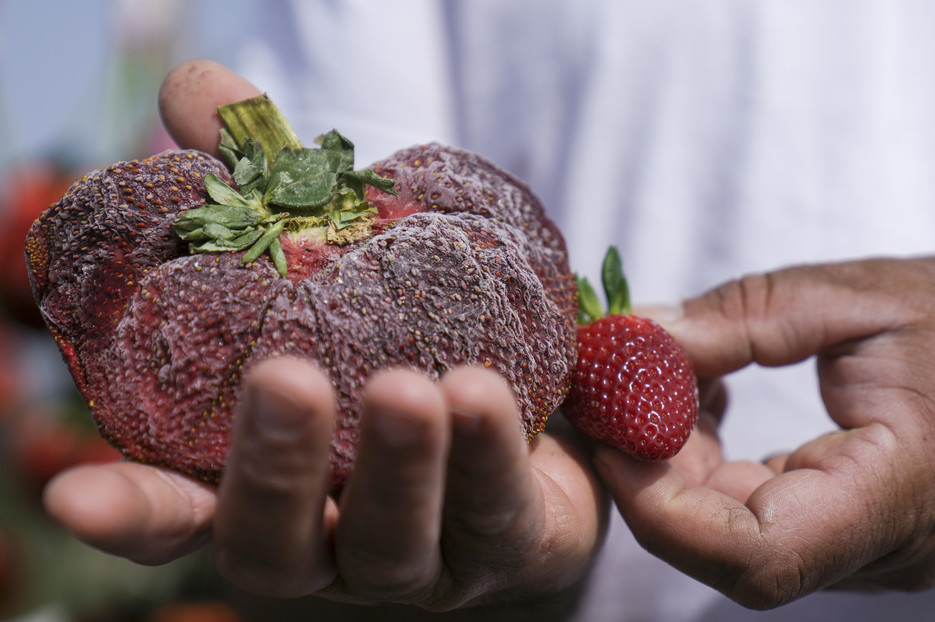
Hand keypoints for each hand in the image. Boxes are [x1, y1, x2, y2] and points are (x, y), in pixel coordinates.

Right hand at [42, 60, 605, 617]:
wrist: (537, 406)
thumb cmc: (409, 336)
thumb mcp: (336, 266)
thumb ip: (267, 191)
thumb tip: (200, 90)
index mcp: (269, 488)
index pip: (180, 518)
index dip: (130, 512)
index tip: (74, 493)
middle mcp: (330, 541)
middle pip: (278, 543)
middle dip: (276, 468)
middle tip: (284, 379)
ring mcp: (420, 558)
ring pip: (393, 540)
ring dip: (397, 465)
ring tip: (406, 387)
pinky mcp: (510, 545)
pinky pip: (496, 513)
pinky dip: (487, 456)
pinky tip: (483, 393)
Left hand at [595, 255, 934, 608]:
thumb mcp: (867, 296)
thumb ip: (746, 316)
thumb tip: (641, 336)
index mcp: (898, 491)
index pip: (755, 554)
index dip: (661, 504)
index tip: (611, 432)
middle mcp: (881, 546)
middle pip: (729, 552)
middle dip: (651, 475)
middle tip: (614, 391)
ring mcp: (872, 550)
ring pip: (739, 541)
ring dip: (678, 470)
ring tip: (660, 383)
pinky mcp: (861, 533)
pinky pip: (766, 520)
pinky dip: (715, 469)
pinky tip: (704, 404)